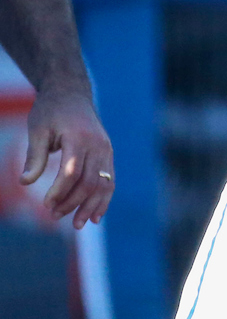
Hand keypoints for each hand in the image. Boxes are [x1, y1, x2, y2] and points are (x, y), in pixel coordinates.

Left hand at [22, 85, 113, 228]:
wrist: (71, 93)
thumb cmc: (50, 111)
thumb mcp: (37, 130)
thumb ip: (34, 156)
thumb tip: (25, 183)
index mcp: (78, 136)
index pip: (71, 172)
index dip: (58, 192)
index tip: (45, 205)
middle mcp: (97, 143)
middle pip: (88, 181)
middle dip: (72, 203)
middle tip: (53, 216)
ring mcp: (105, 148)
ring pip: (103, 183)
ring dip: (90, 206)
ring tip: (77, 225)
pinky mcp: (107, 152)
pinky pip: (110, 179)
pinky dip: (104, 198)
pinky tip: (96, 216)